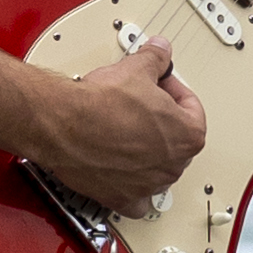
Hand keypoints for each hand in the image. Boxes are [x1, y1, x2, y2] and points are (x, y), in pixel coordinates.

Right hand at [27, 33, 209, 204]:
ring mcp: (149, 184)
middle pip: (174, 140)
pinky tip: (126, 178)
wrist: (61, 124)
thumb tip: (160, 50)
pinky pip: (137, 202)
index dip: (172, 91)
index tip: (158, 84)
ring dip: (146, 152)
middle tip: (138, 105)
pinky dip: (133, 191)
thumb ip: (155, 59)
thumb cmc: (98, 105)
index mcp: (188, 136)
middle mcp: (173, 165)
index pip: (191, 109)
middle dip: (159, 121)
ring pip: (158, 169)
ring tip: (124, 130)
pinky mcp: (122, 197)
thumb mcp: (135, 69)